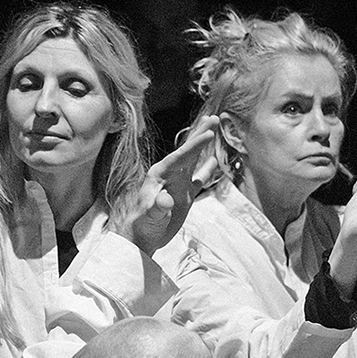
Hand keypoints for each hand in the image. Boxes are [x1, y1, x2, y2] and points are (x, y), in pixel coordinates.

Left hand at [117, 122, 217, 254]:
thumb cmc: (143, 227)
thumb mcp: (150, 217)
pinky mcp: (185, 195)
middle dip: (200, 134)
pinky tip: (214, 159)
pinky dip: (207, 169)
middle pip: (187, 150)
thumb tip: (167, 200)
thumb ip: (158, 208)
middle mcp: (170, 175)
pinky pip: (199, 178)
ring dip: (203, 145)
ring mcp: (178, 184)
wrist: (142, 239)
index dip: (195, 144)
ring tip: (212, 128)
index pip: (181, 156)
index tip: (210, 133)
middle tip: (213, 118)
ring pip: (193, 159)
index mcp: (160, 175)